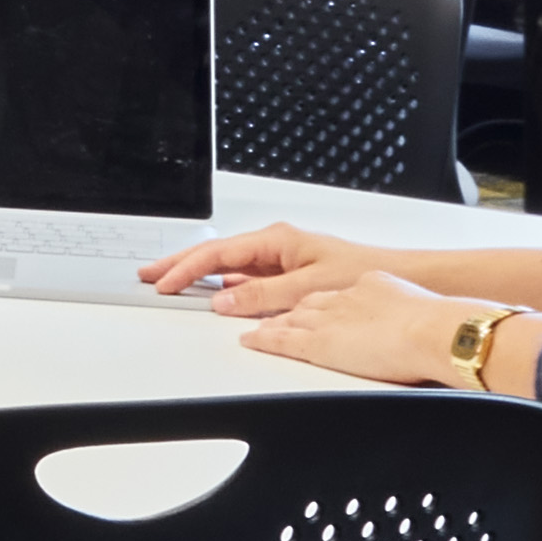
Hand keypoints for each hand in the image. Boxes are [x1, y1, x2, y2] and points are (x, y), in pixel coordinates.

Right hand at [136, 217, 361, 306]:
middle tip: (148, 274)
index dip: (187, 269)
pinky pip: (245, 278)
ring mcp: (279, 260)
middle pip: (215, 255)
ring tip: (169, 282)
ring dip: (199, 274)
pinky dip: (222, 285)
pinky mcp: (286, 275)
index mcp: (276, 240)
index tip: (164, 283)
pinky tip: (212, 292)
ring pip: (228, 267)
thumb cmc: (359, 273)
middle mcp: (275, 246)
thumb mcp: (308, 286)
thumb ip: (263, 296)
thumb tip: (224, 300)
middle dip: (180, 263)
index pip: (218, 254)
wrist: (393, 276)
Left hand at [216, 261, 493, 387]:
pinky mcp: (319, 341)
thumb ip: (402, 310)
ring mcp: (329, 318)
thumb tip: (411, 323)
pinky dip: (262, 338)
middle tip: (258, 304)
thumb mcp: (414, 307)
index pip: (332, 292)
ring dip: (263, 317)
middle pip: (302, 299)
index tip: (305, 302)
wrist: (434, 331)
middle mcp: (343, 297)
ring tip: (246, 321)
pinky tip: (249, 339)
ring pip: (287, 315)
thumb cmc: (434, 323)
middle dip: (278, 301)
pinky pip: (281, 338)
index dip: (314, 298)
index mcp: (369, 286)